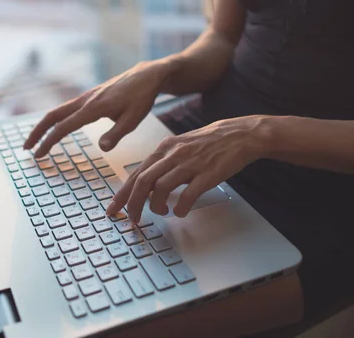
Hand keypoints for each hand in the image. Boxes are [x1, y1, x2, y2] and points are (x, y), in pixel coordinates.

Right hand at [24, 59, 175, 156]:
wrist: (146, 76)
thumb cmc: (141, 98)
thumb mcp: (133, 119)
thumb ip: (116, 134)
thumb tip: (102, 148)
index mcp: (93, 108)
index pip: (64, 127)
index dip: (49, 141)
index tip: (39, 154)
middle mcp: (85, 101)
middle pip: (52, 115)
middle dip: (37, 132)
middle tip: (27, 149)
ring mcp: (86, 97)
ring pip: (58, 111)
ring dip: (44, 125)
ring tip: (37, 141)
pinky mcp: (90, 97)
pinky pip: (67, 108)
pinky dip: (56, 119)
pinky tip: (57, 128)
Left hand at [106, 116, 270, 222]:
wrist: (239, 134)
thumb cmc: (209, 142)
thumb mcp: (179, 146)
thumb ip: (162, 163)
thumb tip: (145, 186)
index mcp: (164, 148)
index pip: (135, 173)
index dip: (122, 194)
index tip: (113, 209)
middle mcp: (173, 154)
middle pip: (142, 182)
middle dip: (133, 204)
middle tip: (133, 219)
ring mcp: (189, 164)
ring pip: (160, 188)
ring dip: (156, 206)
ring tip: (161, 212)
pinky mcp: (207, 174)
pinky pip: (187, 195)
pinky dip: (180, 207)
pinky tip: (180, 212)